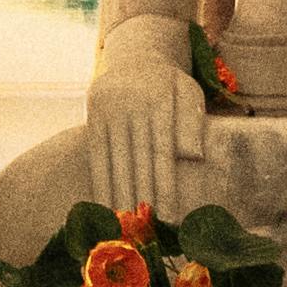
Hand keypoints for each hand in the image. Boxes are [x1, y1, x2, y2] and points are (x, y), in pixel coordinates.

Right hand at [78, 68, 209, 217]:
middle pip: (137, 161)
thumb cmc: (170, 84)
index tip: (169, 216)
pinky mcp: (92, 115)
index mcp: (160, 101)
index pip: (162, 153)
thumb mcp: (189, 92)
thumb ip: (192, 121)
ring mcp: (109, 109)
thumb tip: (193, 156)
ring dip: (118, 195)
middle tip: (145, 231)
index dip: (165, 186)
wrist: (138, 55)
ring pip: (114, 160)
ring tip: (123, 226)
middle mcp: (132, 105)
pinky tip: (103, 205)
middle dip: (142, 198)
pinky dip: (100, 182)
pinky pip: (96, 155)